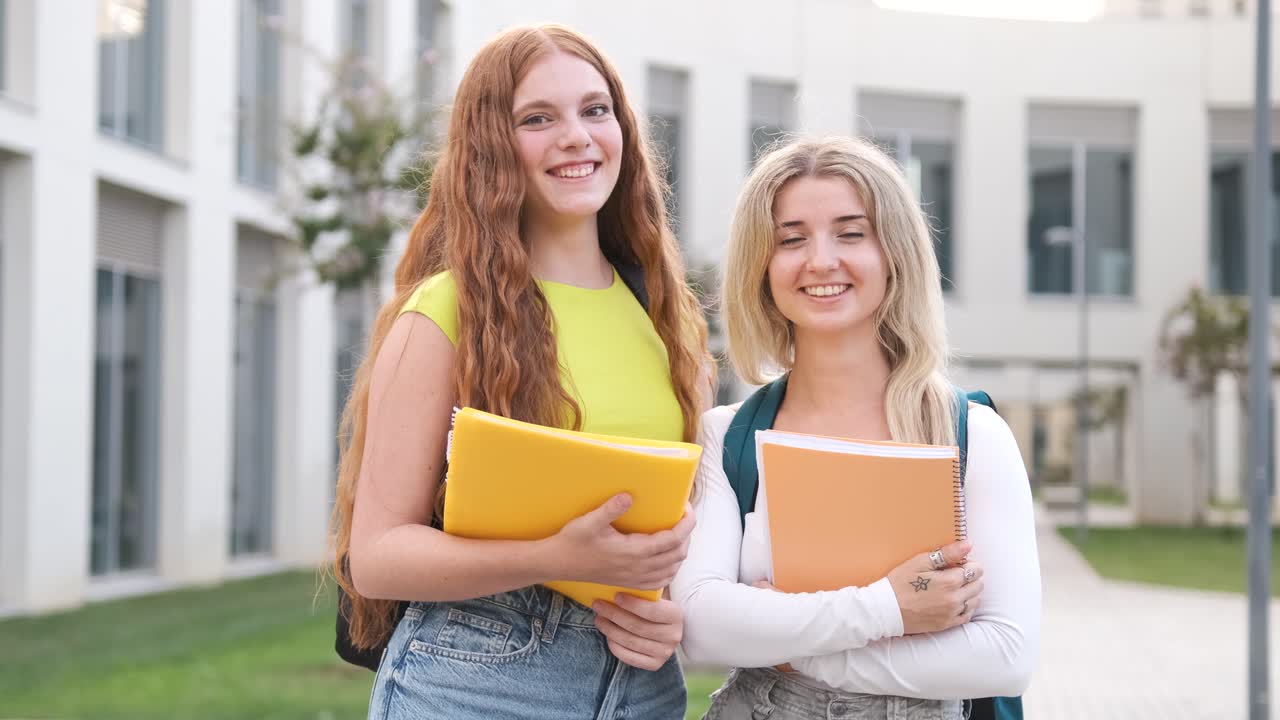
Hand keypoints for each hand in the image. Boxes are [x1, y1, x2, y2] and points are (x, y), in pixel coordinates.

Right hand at [546, 496, 694, 589]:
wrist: (559, 564)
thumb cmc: (574, 540)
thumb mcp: (589, 521)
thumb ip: (610, 509)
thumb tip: (629, 495)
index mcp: (633, 552)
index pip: (672, 539)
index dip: (686, 524)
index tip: (687, 508)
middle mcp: (639, 568)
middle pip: (678, 553)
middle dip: (686, 534)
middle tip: (682, 515)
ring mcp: (636, 578)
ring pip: (673, 568)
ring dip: (681, 550)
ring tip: (678, 532)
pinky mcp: (631, 583)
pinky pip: (662, 581)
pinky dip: (671, 568)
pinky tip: (667, 557)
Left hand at [593, 594, 682, 670]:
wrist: (666, 628)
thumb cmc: (655, 605)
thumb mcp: (656, 595)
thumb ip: (645, 590)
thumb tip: (620, 582)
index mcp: (676, 615)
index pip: (652, 611)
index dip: (632, 604)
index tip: (615, 596)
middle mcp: (673, 636)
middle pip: (638, 626)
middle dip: (614, 614)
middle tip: (598, 604)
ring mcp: (665, 653)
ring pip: (631, 641)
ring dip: (610, 629)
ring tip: (598, 618)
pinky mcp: (655, 665)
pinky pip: (629, 657)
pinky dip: (615, 646)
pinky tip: (607, 635)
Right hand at [887, 540, 983, 634]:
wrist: (886, 610)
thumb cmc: (900, 583)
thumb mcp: (920, 562)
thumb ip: (947, 553)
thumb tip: (968, 544)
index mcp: (950, 581)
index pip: (976, 569)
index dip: (969, 562)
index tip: (958, 562)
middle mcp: (955, 599)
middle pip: (978, 584)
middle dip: (971, 576)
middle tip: (955, 573)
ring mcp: (952, 613)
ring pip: (975, 600)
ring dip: (970, 591)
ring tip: (954, 587)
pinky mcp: (947, 624)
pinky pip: (967, 615)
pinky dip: (966, 606)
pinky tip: (955, 601)